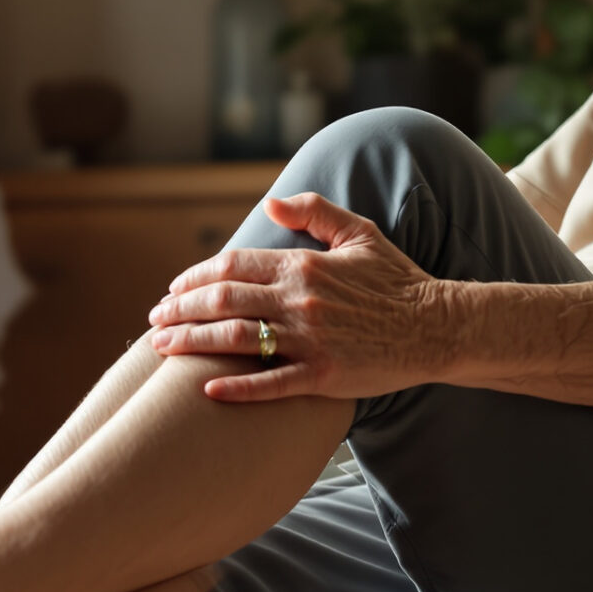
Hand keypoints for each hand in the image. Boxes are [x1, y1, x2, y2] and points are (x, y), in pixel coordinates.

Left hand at [147, 192, 453, 401]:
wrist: (438, 326)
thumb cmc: (399, 281)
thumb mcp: (360, 233)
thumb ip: (314, 212)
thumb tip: (270, 201)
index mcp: (304, 264)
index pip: (232, 265)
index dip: (194, 277)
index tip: (173, 289)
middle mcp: (300, 300)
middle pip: (222, 301)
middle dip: (180, 309)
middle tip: (154, 320)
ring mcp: (310, 339)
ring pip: (234, 339)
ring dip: (191, 342)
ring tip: (161, 348)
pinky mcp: (323, 375)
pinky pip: (269, 383)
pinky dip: (235, 387)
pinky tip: (206, 390)